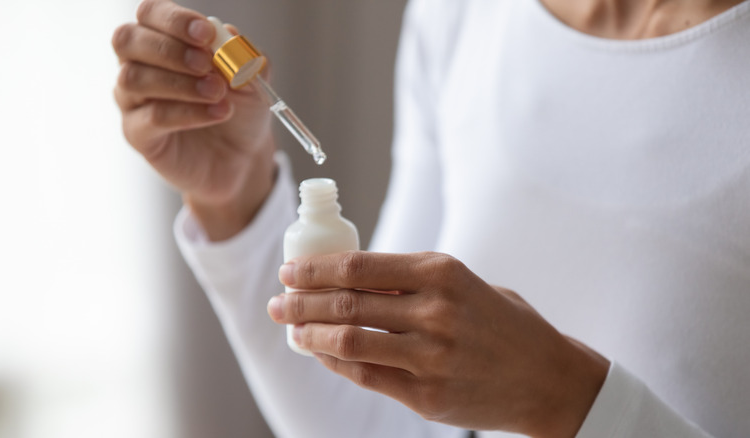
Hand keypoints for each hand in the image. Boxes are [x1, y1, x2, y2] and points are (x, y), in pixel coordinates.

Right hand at [112, 0, 275, 239]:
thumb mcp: (253, 79)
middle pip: (127, 40)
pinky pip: (151, 118)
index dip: (174, 20)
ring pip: (134, 79)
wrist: (243, 156)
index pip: (150, 14)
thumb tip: (227, 35)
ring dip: (180, 83)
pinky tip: (217, 113)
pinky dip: (187, 113)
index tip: (206, 33)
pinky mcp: (138, 134)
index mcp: (164, 40)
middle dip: (170, 49)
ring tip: (218, 92)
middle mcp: (139, 65)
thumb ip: (242, 55)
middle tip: (207, 64)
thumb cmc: (240, 109)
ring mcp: (133, 100)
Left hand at [268, 251, 608, 436]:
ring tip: (293, 330)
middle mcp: (434, 312)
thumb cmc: (502, 323)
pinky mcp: (427, 396)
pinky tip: (322, 354)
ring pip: (347, 343)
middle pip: (344, 305)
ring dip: (310, 336)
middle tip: (277, 303)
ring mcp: (430, 357)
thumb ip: (409, 282)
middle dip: (300, 303)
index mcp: (441, 273)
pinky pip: (365, 376)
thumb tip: (347, 280)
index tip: (290, 271)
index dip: (314, 270)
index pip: (357, 266)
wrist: (547, 379)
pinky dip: (336, 363)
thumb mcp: (463, 283)